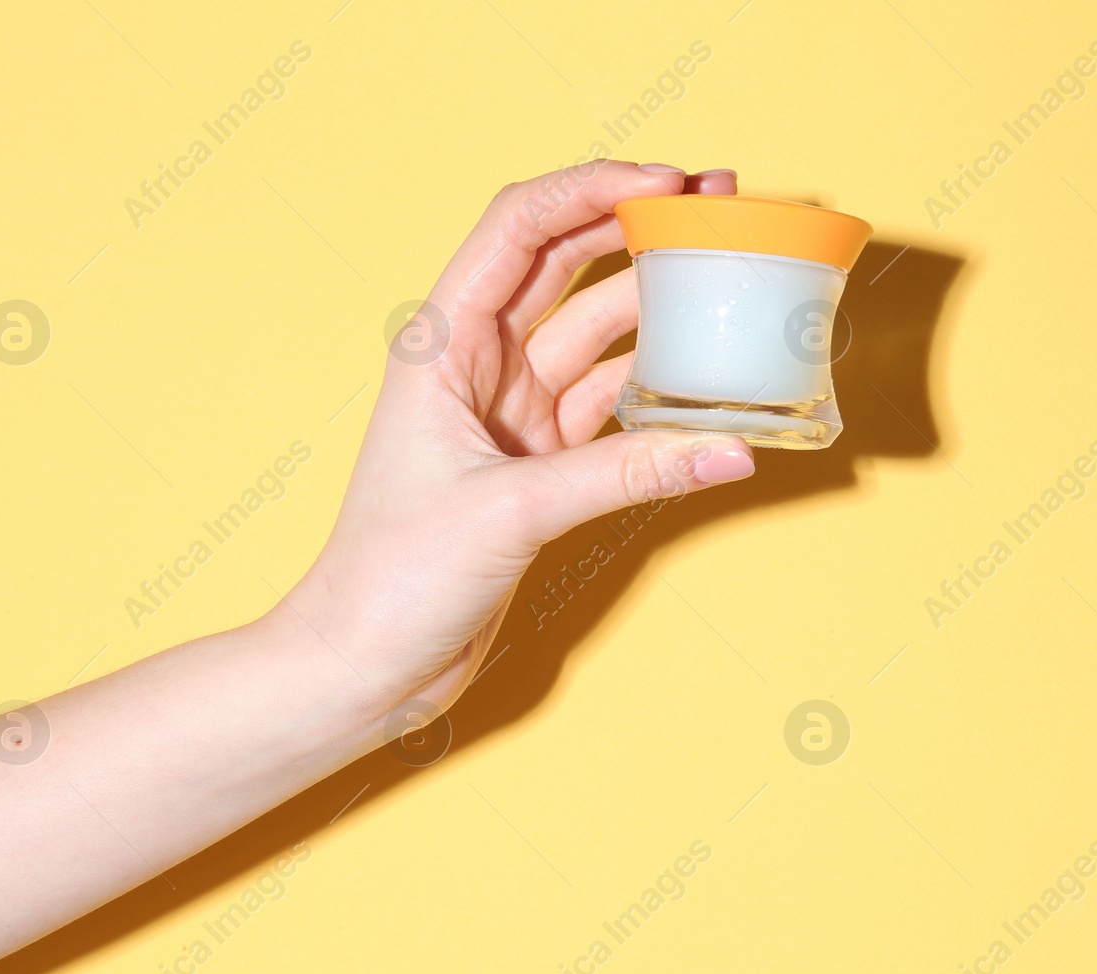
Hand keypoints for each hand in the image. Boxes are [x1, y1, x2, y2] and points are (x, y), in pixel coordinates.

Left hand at [274, 161, 754, 720]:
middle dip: (637, 225)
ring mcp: (515, 412)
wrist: (366, 665)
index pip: (520, 229)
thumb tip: (730, 448)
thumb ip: (626, 475)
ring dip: (660, 305)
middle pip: (566, 263)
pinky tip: (712, 378)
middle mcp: (479, 364)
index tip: (668, 185)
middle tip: (718, 200)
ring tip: (729, 276)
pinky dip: (664, 393)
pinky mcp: (543, 464)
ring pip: (601, 333)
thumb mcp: (510, 511)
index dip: (593, 191)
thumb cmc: (392, 578)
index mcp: (442, 344)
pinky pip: (617, 407)